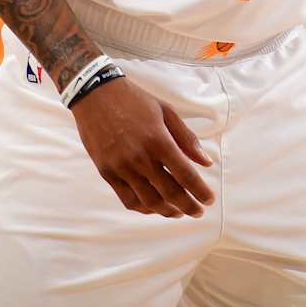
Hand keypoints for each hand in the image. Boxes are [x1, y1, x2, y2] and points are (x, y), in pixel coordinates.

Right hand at [70, 76, 214, 218]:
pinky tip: (154, 207)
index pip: (186, 175)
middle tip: (198, 212)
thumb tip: (206, 162)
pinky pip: (128, 199)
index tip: (209, 200)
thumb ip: (187, 139)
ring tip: (179, 212)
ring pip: (149, 202)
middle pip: (170, 193)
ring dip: (167, 211)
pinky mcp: (107, 173)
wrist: (95, 94)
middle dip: (189, 206)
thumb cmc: (135, 100)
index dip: (200, 192)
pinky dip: (144, 208)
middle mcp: (140, 158)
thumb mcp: (166, 111)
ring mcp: (122, 168)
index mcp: (159, 140)